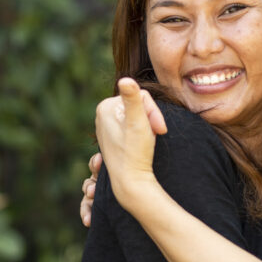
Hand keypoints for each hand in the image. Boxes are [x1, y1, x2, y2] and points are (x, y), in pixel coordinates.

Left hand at [81, 89, 168, 226]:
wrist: (131, 182)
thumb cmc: (136, 153)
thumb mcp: (138, 123)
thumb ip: (134, 99)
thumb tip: (125, 79)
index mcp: (105, 107)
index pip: (141, 97)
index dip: (153, 112)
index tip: (159, 130)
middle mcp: (102, 114)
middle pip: (138, 106)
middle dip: (150, 120)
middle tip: (154, 137)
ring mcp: (106, 126)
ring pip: (137, 116)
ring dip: (147, 128)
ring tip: (145, 143)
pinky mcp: (112, 137)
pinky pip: (133, 126)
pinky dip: (141, 135)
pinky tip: (139, 147)